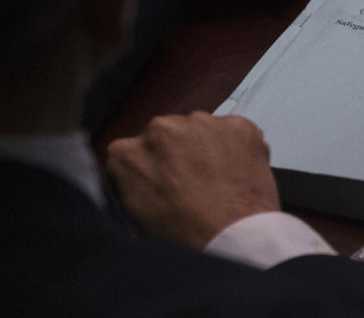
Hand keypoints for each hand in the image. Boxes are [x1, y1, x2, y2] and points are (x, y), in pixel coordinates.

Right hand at [105, 112, 280, 249]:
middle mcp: (160, 128)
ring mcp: (200, 123)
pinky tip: (237, 175)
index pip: (134, 150)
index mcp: (126, 153)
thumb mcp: (137, 215)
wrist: (234, 240)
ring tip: (219, 183)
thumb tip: (142, 176)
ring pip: (201, 130)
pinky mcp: (236, 126)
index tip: (164, 181)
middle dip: (179, 153)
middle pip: (168, 134)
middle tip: (194, 184)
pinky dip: (237, 149)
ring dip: (207, 148)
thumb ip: (133, 182)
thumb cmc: (187, 237)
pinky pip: (234, 133)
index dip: (152, 167)